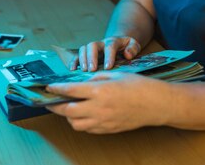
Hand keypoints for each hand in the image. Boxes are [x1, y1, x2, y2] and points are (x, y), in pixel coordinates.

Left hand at [45, 72, 166, 132]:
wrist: (155, 104)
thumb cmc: (139, 86)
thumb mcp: (116, 74)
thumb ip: (97, 77)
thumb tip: (83, 82)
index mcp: (100, 91)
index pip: (71, 90)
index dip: (57, 89)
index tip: (49, 87)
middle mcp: (98, 108)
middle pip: (67, 110)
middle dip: (55, 106)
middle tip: (50, 101)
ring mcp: (103, 121)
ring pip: (75, 124)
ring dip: (68, 116)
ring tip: (69, 108)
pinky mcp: (107, 129)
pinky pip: (87, 129)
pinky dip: (81, 122)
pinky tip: (83, 114)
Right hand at [71, 36, 140, 71]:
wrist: (119, 44)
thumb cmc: (127, 47)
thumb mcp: (134, 45)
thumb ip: (133, 48)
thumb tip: (127, 54)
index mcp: (113, 41)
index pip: (110, 46)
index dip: (108, 56)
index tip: (108, 67)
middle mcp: (101, 43)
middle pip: (93, 45)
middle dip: (92, 57)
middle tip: (92, 69)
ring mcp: (92, 48)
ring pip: (84, 48)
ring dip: (82, 59)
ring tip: (84, 71)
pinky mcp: (86, 53)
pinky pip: (77, 55)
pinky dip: (74, 61)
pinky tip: (73, 69)